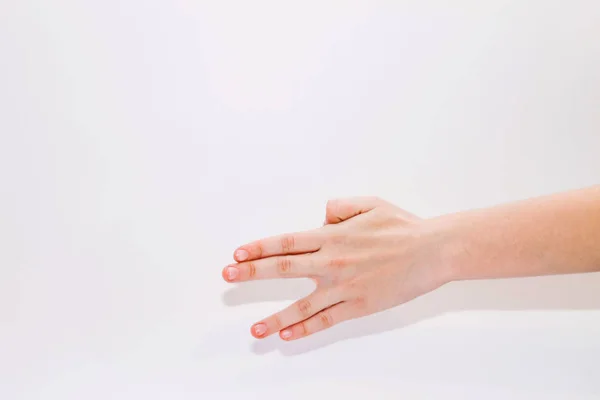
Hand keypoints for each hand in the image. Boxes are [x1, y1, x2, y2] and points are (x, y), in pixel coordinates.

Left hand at [222, 197, 452, 340]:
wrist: (433, 251)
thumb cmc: (402, 227)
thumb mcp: (369, 204)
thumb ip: (338, 207)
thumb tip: (319, 216)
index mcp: (333, 236)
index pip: (286, 242)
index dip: (259, 248)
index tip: (238, 254)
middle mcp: (333, 261)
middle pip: (284, 268)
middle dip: (251, 274)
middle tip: (227, 278)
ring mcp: (345, 287)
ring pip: (302, 305)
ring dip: (275, 317)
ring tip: (253, 329)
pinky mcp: (359, 306)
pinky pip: (327, 321)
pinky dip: (305, 330)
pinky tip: (288, 337)